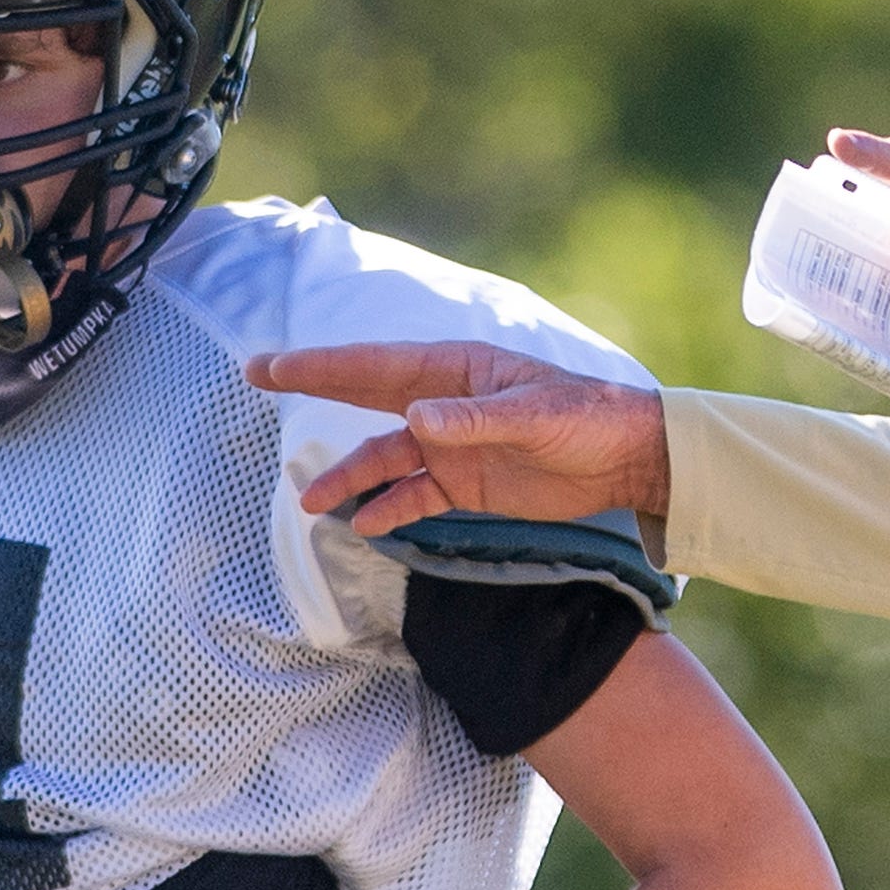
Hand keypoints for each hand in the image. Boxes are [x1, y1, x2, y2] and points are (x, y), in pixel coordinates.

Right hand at [245, 341, 670, 531]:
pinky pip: (417, 496)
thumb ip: (476, 419)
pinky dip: (392, 509)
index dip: (323, 364)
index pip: (378, 365)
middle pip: (366, 395)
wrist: (631, 459)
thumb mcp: (536, 416)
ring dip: (351, 478)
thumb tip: (415, 417)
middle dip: (314, 387)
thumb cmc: (590, 419)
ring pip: (386, 458)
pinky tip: (367, 525)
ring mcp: (453, 446)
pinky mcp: (468, 484)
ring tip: (312, 503)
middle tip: (257, 376)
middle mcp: (446, 404)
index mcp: (458, 371)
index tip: (273, 363)